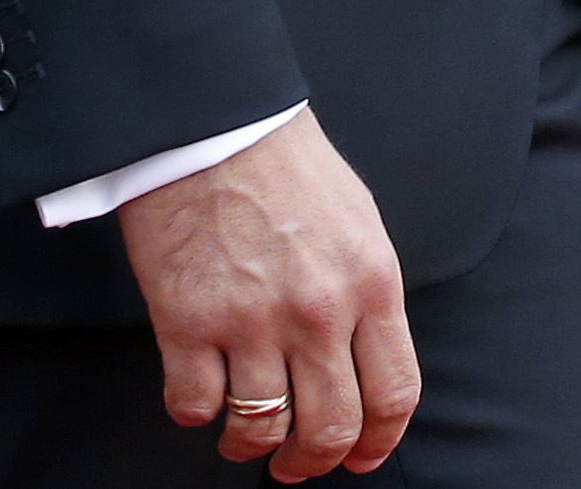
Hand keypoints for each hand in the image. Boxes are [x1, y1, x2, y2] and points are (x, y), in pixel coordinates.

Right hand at [120, 114, 416, 477]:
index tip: (363, 458)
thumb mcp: (360, 225)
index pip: (394, 391)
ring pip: (261, 429)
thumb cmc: (287, 169)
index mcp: (372, 284)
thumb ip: (367, 297)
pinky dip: (198, 414)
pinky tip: (201, 395)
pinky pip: (195, 406)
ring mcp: (251, 321)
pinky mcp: (186, 322)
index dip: (379, 440)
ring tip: (245, 438)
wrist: (215, 125)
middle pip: (331, 427)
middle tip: (298, 465)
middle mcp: (318, 312)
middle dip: (315, 461)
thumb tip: (365, 364)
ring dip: (252, 446)